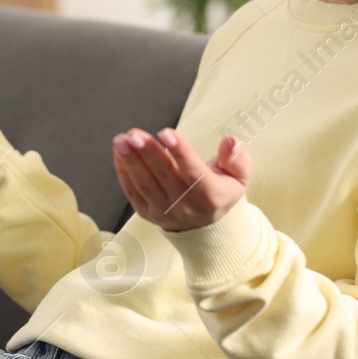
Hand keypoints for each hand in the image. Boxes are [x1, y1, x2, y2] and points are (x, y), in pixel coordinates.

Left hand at [112, 127, 250, 231]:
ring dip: (130, 160)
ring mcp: (164, 213)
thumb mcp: (238, 177)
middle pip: (164, 175)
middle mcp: (186, 207)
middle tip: (134, 133)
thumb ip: (236, 158)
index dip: (180, 151)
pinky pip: (132, 191)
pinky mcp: (147, 214)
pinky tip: (119, 151)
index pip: (193, 172)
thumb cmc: (222, 191)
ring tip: (122, 139)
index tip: (166, 131)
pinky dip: (123, 171)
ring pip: (144, 183)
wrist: (206, 227)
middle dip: (147, 152)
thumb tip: (230, 140)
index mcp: (211, 196)